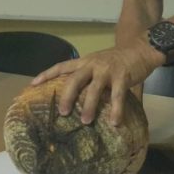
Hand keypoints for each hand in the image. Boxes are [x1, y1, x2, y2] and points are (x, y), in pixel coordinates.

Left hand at [31, 38, 163, 125]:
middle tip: (62, 112)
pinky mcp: (122, 77)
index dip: (47, 74)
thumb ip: (88, 76)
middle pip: (75, 79)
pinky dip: (116, 110)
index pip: (62, 66)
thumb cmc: (117, 60)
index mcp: (85, 61)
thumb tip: (76, 98)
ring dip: (89, 106)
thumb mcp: (98, 63)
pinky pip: (118, 96)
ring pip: (94, 89)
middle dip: (67, 96)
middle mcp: (93, 64)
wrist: (140, 50)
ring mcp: (107, 70)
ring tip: (85, 122)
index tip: (32, 84)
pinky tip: (114, 122)